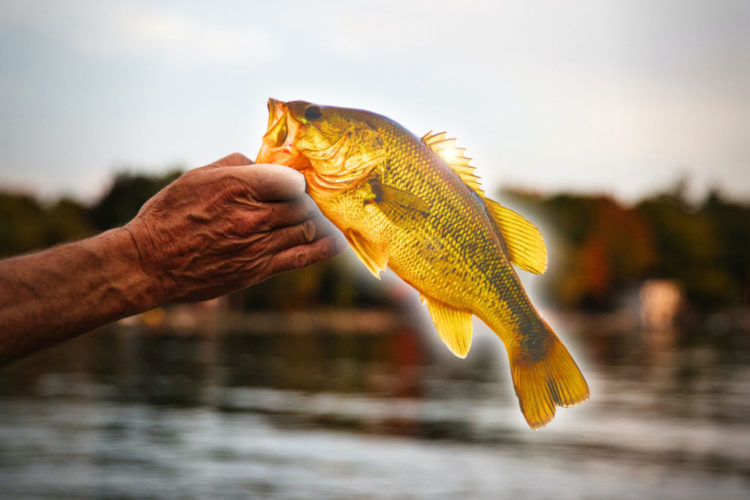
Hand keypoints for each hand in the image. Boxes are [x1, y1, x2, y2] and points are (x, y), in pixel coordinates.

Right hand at [124, 153, 343, 301]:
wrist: (150, 263)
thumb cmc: (169, 215)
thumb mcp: (197, 177)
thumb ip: (235, 164)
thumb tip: (263, 162)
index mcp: (238, 186)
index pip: (291, 179)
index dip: (298, 180)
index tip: (299, 181)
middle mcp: (253, 215)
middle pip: (302, 204)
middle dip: (311, 201)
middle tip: (318, 198)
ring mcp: (258, 244)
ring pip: (306, 228)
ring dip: (319, 222)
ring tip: (326, 216)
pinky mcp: (258, 269)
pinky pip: (302, 257)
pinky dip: (325, 248)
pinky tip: (338, 241)